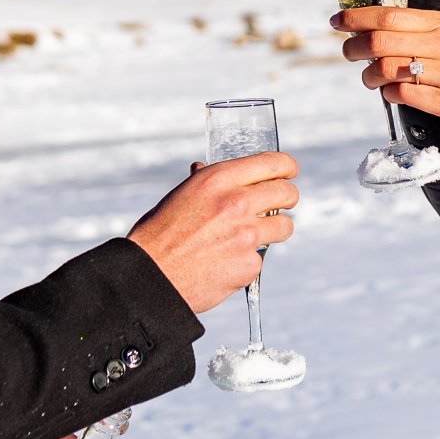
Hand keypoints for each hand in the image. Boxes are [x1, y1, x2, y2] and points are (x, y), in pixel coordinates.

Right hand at [128, 152, 297, 313]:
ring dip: (274, 230)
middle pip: (287, 193)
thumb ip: (203, 182)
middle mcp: (237, 202)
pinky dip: (248, 260)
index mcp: (219, 179)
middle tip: (281, 203)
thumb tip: (205, 168)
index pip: (272, 163)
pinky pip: (261, 257)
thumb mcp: (180, 195)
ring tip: (250, 236)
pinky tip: (226, 262)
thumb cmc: (159, 234)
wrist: (150, 275)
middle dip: (287, 197)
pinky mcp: (250, 264)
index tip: (289, 171)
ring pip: (284, 227)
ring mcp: (247, 235)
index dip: (286, 167)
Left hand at [333, 5, 439, 140]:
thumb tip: (382, 31)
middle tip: (348, 52)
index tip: (337, 20)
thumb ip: (427, 32)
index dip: (357, 17)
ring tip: (370, 79)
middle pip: (380, 40)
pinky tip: (390, 93)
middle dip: (353, 47)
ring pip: (386, 68)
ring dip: (368, 75)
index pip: (390, 14)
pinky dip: (388, 94)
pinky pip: (402, 95)